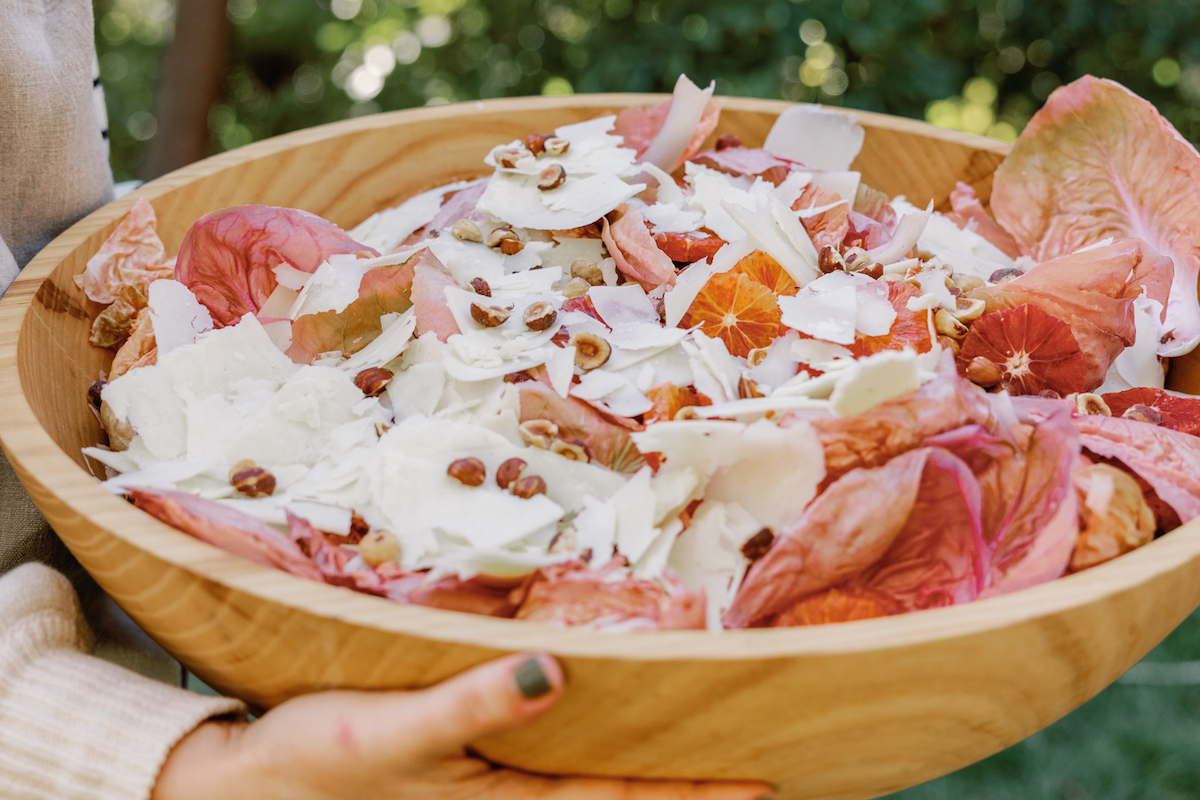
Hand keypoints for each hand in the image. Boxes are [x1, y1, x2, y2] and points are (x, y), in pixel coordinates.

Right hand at [152, 653, 772, 799]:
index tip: (760, 785)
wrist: (246, 788)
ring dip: (648, 779)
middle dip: (686, 792)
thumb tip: (555, 671)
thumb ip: (475, 705)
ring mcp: (485, 795)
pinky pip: (548, 773)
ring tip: (705, 758)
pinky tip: (607, 738)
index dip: (692, 797)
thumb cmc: (315, 759)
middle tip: (757, 773)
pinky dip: (593, 761)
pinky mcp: (463, 774)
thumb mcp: (392, 730)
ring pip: (588, 789)